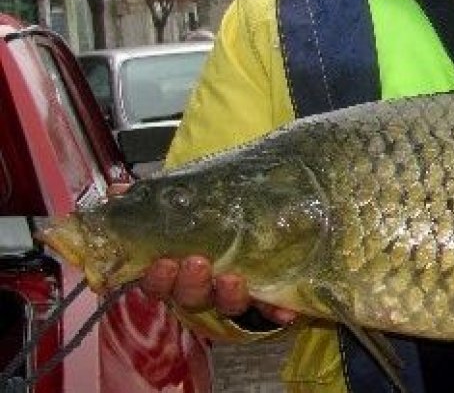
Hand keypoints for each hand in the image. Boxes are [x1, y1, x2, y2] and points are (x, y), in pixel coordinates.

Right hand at [108, 185, 295, 325]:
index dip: (157, 279)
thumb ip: (151, 200)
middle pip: (190, 297)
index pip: (157, 283)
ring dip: (228, 295)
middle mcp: (203, 287)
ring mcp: (235, 295)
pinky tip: (286, 311)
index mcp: (177, 270)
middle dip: (191, 284)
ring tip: (232, 279)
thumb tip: (116, 191)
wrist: (259, 229)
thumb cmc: (211, 220)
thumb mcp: (182, 205)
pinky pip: (272, 309)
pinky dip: (277, 311)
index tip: (162, 263)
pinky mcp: (268, 297)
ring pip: (227, 305)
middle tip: (197, 263)